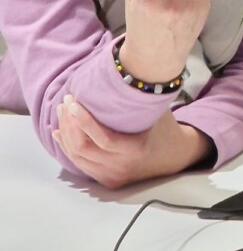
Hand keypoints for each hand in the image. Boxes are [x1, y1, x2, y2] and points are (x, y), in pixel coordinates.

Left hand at [52, 97, 212, 187]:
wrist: (174, 155)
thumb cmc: (164, 127)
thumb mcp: (156, 111)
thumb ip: (139, 97)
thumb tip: (124, 70)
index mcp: (137, 150)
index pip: (104, 139)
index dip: (84, 121)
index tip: (74, 102)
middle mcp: (123, 167)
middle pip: (84, 148)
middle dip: (70, 124)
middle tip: (66, 102)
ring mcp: (112, 176)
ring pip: (77, 157)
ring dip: (66, 134)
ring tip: (62, 112)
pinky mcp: (105, 179)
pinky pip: (79, 164)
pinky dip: (67, 147)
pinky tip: (60, 132)